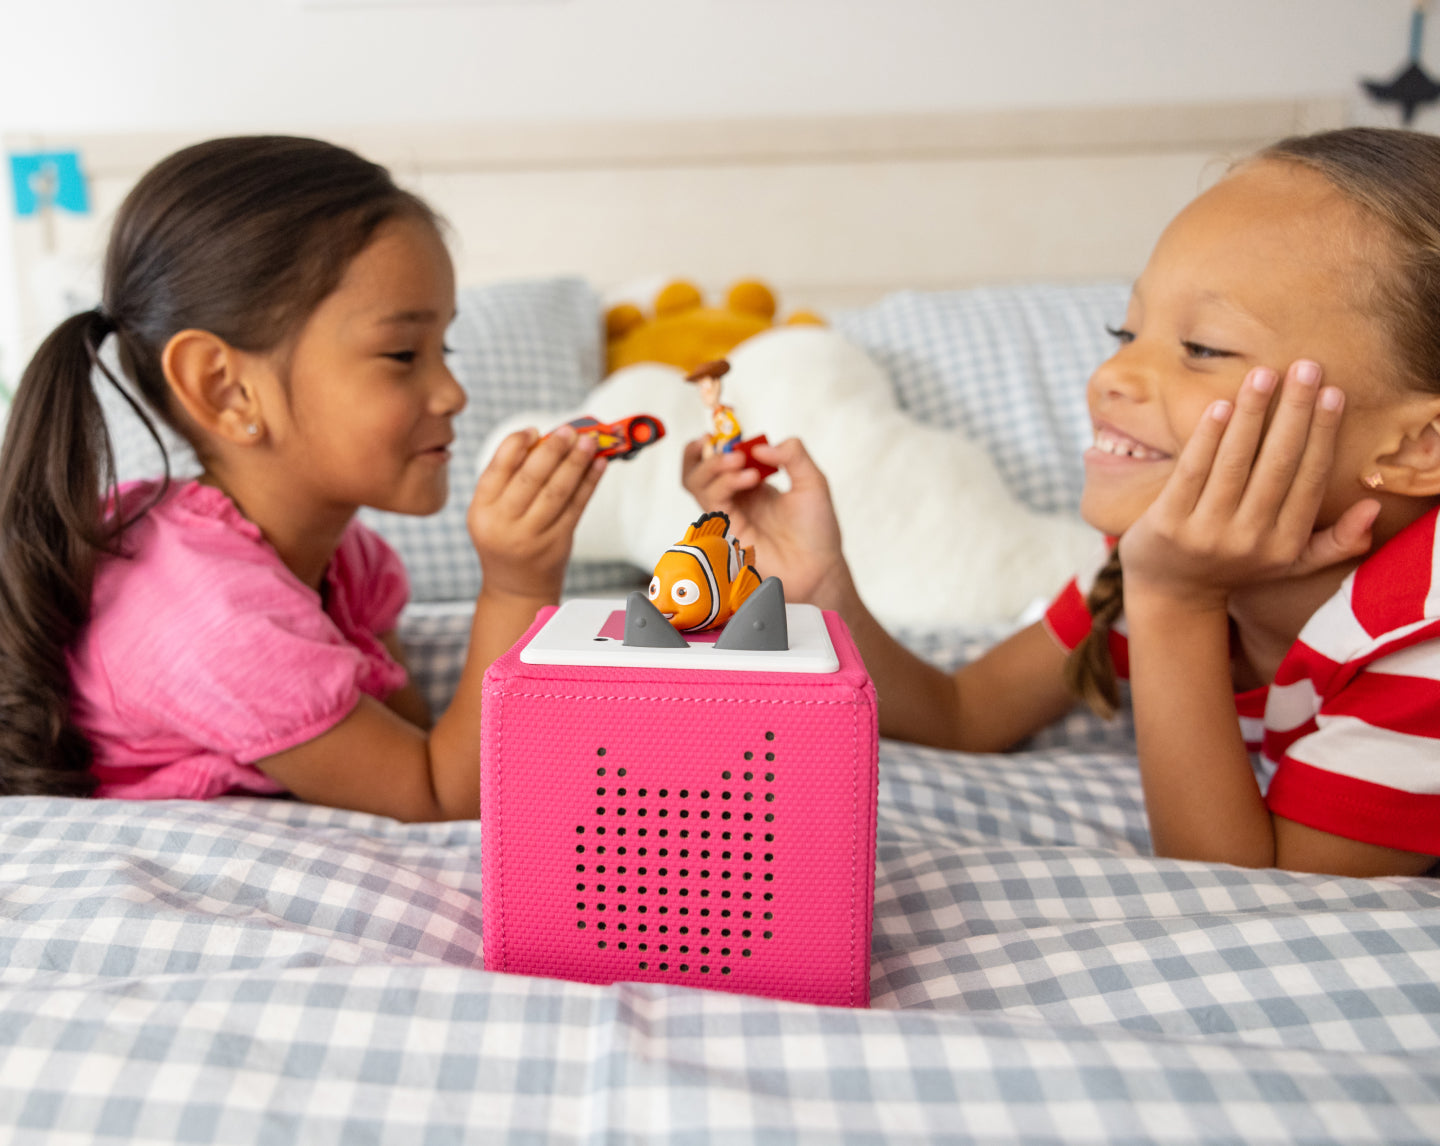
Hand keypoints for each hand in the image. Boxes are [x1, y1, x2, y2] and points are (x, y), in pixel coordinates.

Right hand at [467, 425, 606, 600]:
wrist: (515, 587)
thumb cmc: (504, 537)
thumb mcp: (490, 511)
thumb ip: (507, 478)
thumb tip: (540, 438)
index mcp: (481, 510)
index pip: (497, 468)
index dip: (516, 444)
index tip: (534, 429)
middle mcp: (504, 524)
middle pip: (531, 478)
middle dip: (553, 449)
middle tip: (569, 430)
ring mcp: (533, 536)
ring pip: (558, 491)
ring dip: (576, 462)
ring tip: (589, 441)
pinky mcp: (558, 543)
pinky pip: (577, 506)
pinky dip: (589, 482)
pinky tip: (598, 464)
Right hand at [681, 435, 849, 606]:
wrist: (819, 568)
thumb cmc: (817, 532)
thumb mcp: (812, 481)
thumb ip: (793, 455)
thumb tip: (762, 446)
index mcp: (752, 485)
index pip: (722, 456)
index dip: (722, 439)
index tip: (730, 422)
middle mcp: (736, 499)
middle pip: (697, 469)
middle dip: (706, 451)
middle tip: (728, 445)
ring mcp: (728, 514)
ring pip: (696, 482)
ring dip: (715, 465)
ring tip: (741, 460)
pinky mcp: (725, 531)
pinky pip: (712, 500)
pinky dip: (726, 482)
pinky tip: (751, 478)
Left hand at [1119, 360, 1379, 611]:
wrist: (1170, 594)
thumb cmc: (1236, 565)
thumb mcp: (1289, 563)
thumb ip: (1335, 541)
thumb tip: (1375, 508)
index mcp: (1284, 545)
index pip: (1309, 479)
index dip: (1322, 434)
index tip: (1333, 392)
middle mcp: (1248, 540)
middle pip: (1277, 465)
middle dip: (1294, 412)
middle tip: (1306, 367)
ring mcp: (1205, 533)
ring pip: (1234, 464)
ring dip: (1252, 415)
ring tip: (1264, 375)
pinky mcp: (1167, 524)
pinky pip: (1191, 472)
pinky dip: (1208, 438)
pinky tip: (1221, 405)